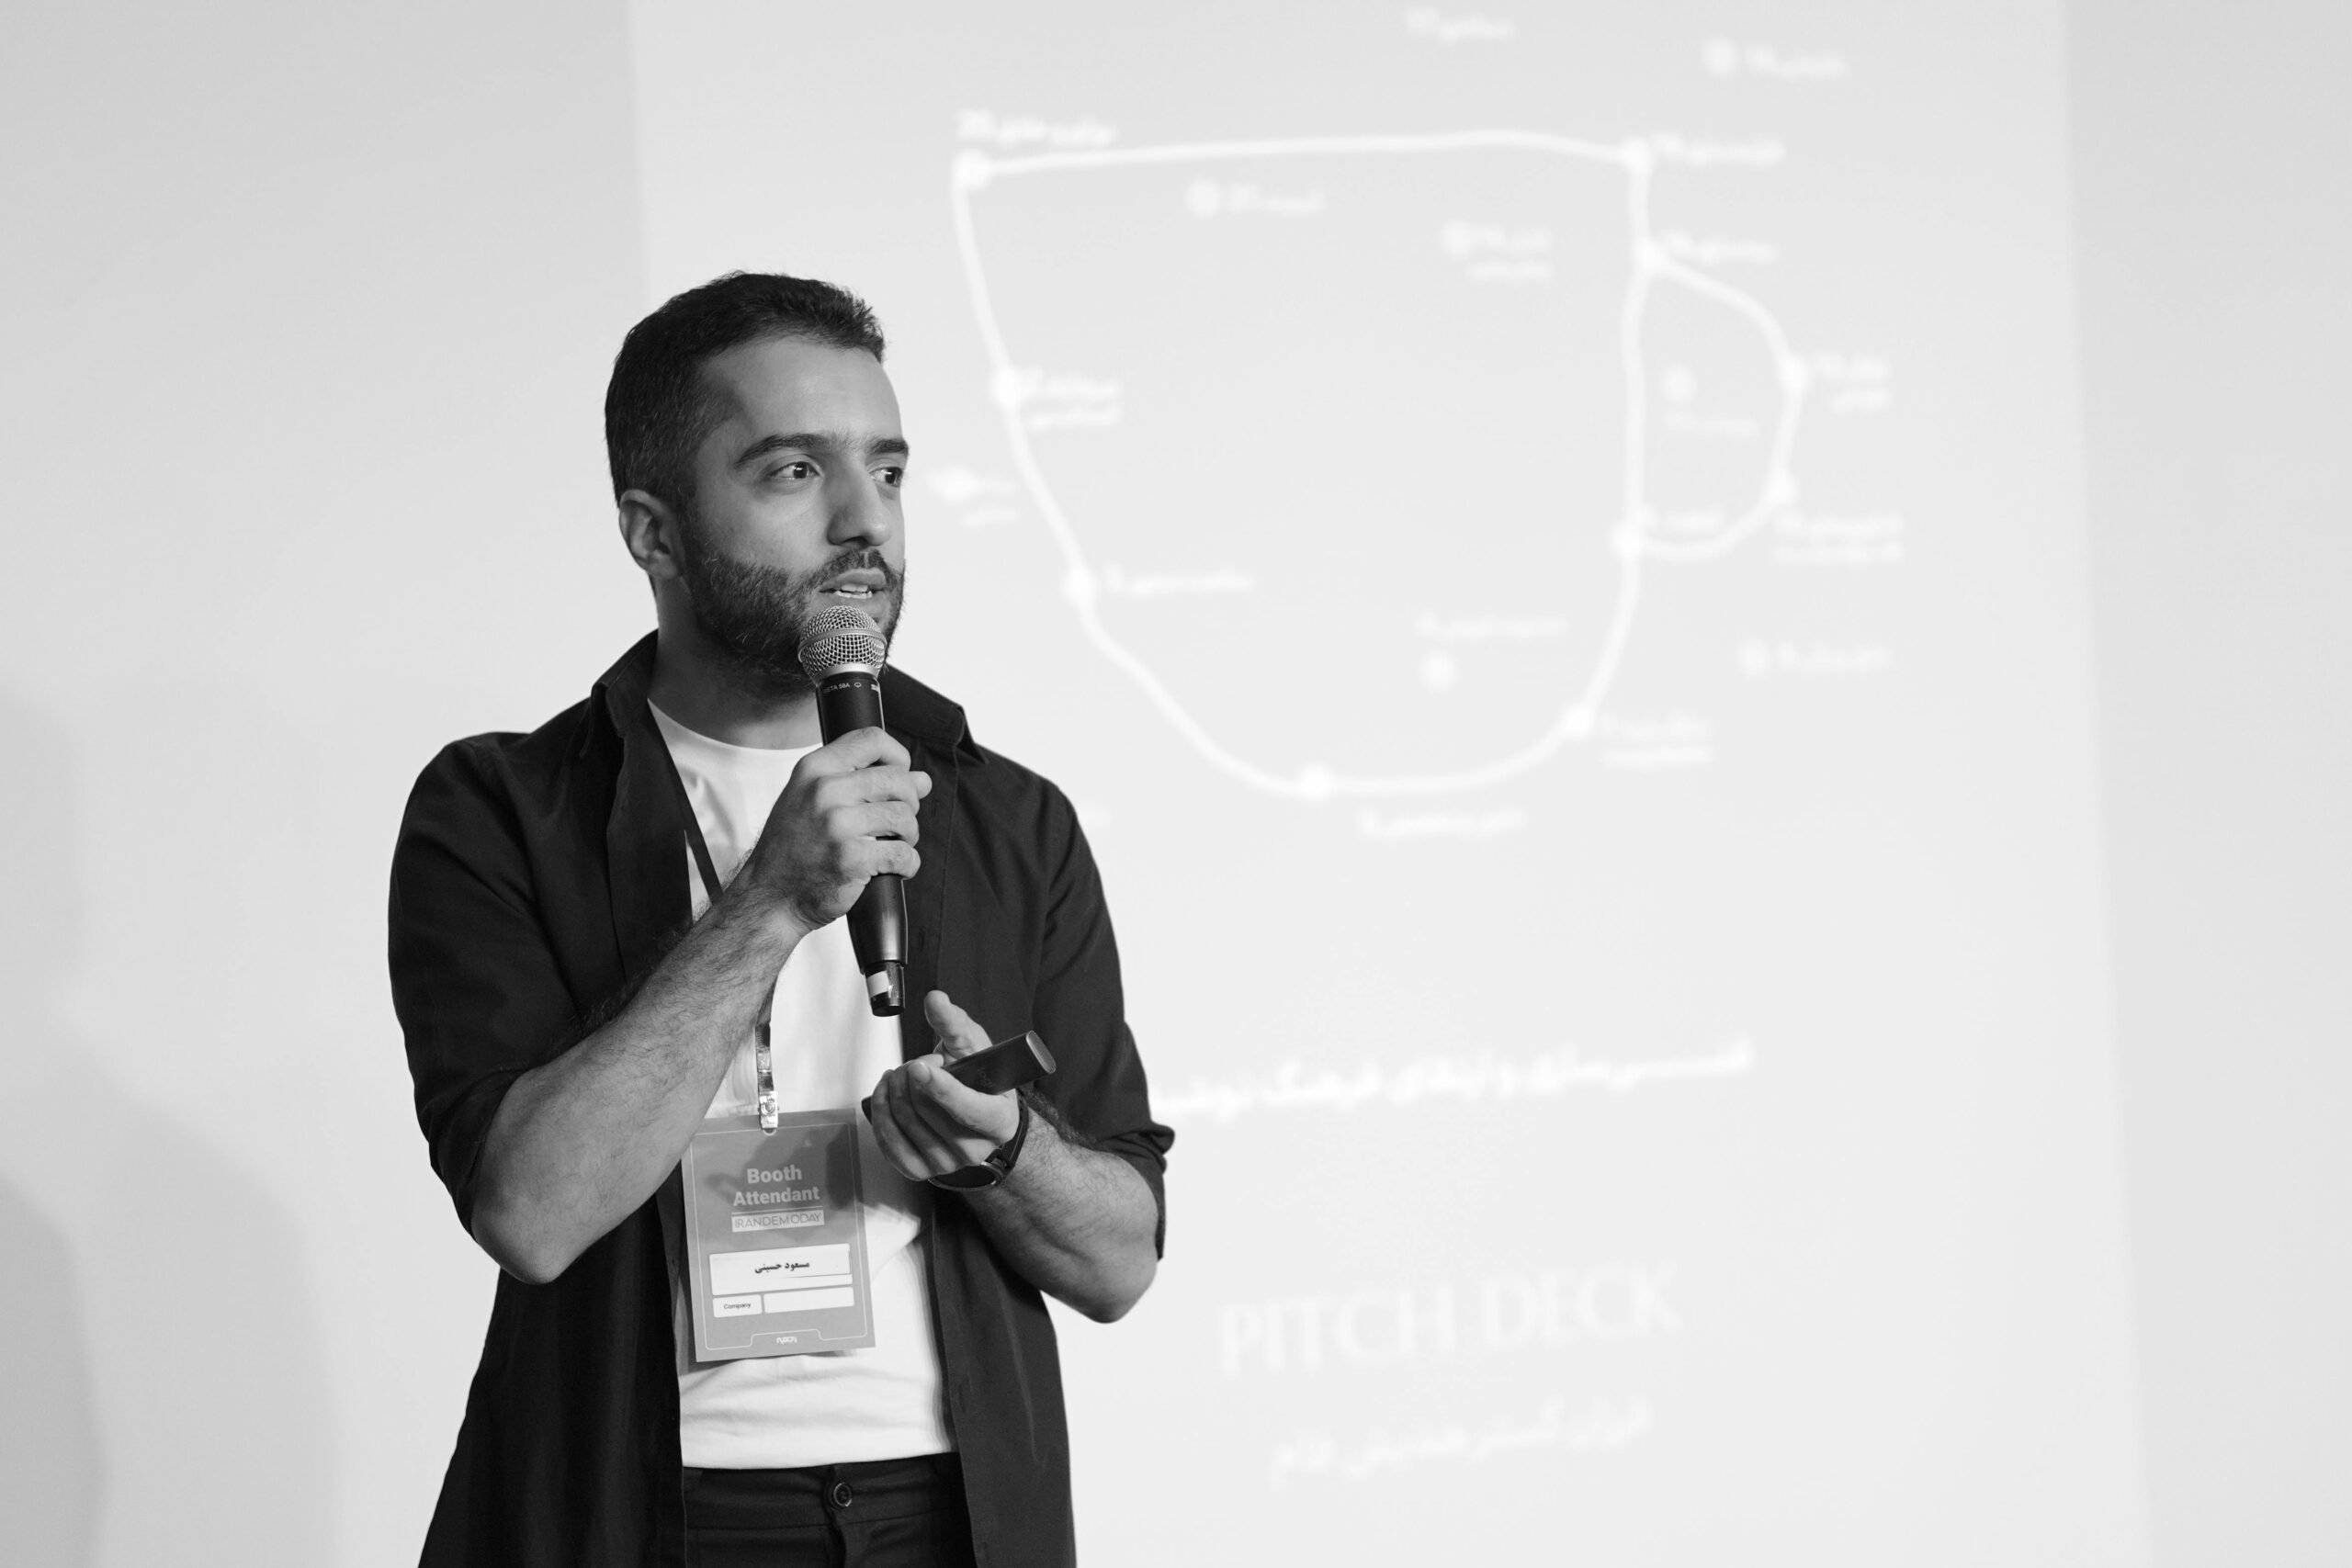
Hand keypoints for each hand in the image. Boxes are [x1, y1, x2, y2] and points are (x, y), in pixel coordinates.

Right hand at [736, 728, 928, 932]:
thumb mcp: (813, 800)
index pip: (872, 740)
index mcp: (815, 769)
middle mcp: (824, 791)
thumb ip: (863, 782)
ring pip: (905, 817)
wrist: (770, 895)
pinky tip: (893, 868)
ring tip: (892, 846)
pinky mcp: (852, 858)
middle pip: (898, 780)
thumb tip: (922, 779)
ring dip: (908, 836)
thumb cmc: (794, 847)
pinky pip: (904, 854)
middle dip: (909, 804)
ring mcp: (837, 825)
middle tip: (896, 824)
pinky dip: (907, 864)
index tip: (900, 777)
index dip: (898, 757)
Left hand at [864, 991, 1022, 1181]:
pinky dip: (881, 1111)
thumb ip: (954, 1024)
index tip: (920, 1067)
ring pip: (905, 1123)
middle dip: (912, 1077)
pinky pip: (888, 1142)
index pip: (971, 1111)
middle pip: (929, 1113)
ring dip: (894, 1089)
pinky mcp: (919, 1171)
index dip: (943, 1090)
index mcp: (999, 1120)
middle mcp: (976, 1149)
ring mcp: (946, 1164)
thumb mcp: (973, 1047)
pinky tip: (887, 1093)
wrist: (971, 1108)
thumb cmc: (977, 1078)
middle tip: (918, 1063)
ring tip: (903, 1074)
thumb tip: (934, 1000)